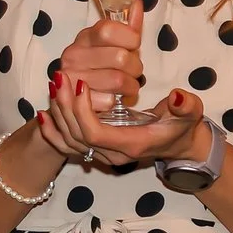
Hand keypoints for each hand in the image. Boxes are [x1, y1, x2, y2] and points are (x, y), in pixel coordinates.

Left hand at [46, 65, 207, 168]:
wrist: (180, 145)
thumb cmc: (183, 126)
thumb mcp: (190, 114)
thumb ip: (186, 106)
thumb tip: (177, 97)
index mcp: (133, 144)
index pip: (95, 133)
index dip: (83, 110)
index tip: (80, 83)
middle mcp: (113, 154)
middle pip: (77, 135)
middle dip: (64, 106)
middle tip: (59, 77)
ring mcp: (103, 155)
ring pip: (69, 140)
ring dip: (57, 112)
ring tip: (53, 85)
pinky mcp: (97, 150)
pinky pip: (68, 145)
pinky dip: (52, 131)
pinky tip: (42, 114)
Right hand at [57, 3, 147, 113]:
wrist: (75, 94)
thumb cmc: (102, 65)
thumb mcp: (114, 43)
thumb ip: (128, 25)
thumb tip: (138, 1)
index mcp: (85, 36)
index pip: (110, 30)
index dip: (130, 39)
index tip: (132, 45)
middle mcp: (73, 54)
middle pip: (120, 57)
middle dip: (135, 67)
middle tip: (132, 71)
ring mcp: (70, 77)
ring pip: (118, 80)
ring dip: (131, 86)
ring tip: (127, 86)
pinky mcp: (72, 101)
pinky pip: (109, 101)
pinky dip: (116, 101)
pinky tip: (112, 97)